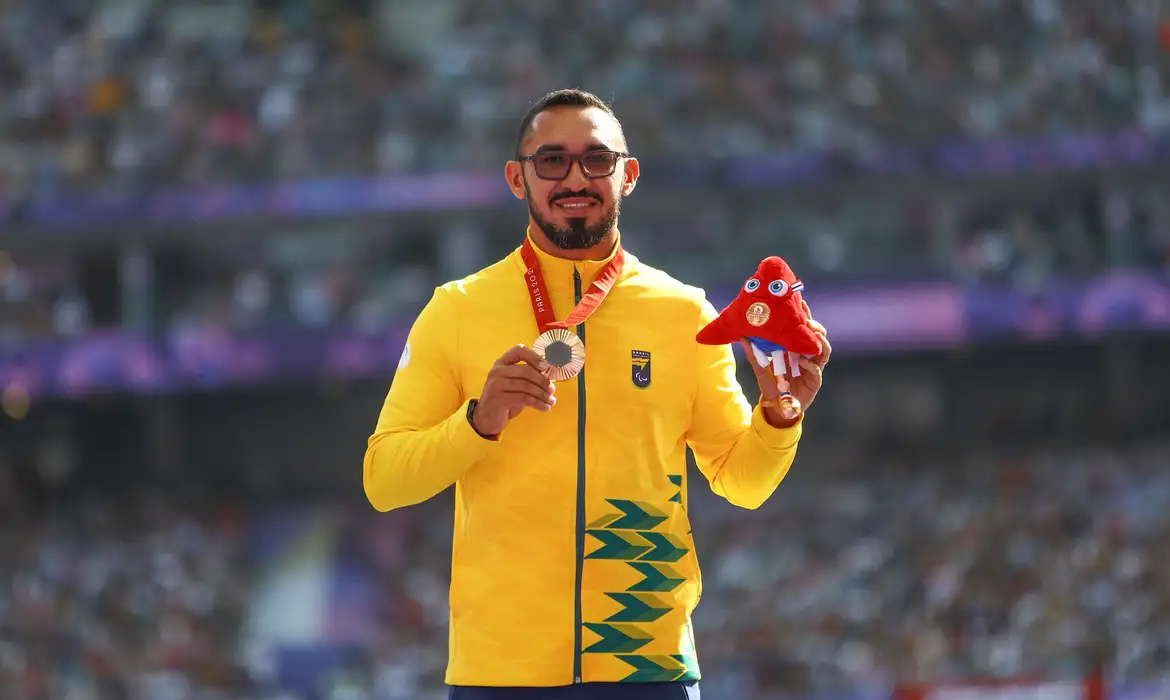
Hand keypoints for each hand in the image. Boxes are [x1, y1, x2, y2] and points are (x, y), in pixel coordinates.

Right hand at [472, 344, 556, 435]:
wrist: (487, 419)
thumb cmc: (505, 400)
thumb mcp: (516, 385)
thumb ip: (528, 378)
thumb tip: (551, 378)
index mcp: (502, 363)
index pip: (519, 350)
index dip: (535, 357)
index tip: (546, 367)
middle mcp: (497, 371)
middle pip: (526, 370)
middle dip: (543, 381)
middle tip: (552, 390)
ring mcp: (496, 384)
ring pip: (527, 386)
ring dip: (543, 395)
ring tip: (551, 402)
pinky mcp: (499, 398)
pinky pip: (524, 398)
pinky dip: (538, 403)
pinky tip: (545, 407)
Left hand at [740, 300, 831, 425]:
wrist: (776, 406)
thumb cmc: (771, 384)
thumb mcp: (760, 368)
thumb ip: (752, 354)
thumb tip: (742, 337)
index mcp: (796, 347)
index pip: (803, 328)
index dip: (805, 314)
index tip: (801, 302)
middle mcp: (807, 354)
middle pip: (818, 335)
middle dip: (815, 326)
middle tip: (808, 321)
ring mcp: (813, 366)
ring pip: (824, 350)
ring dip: (820, 342)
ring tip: (813, 337)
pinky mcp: (815, 380)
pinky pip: (817, 370)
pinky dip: (811, 365)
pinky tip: (804, 362)